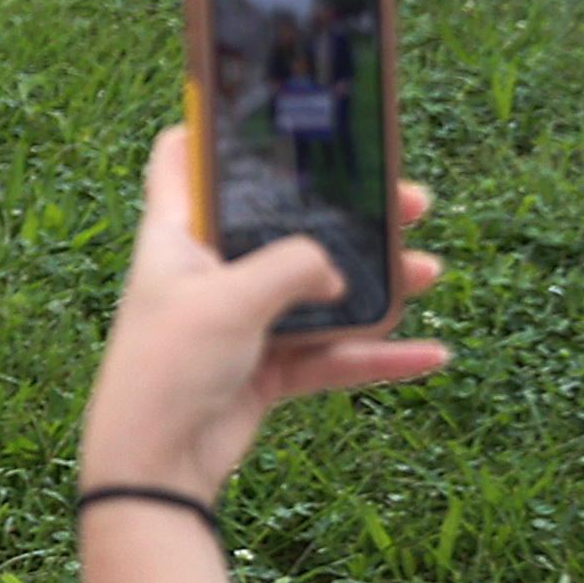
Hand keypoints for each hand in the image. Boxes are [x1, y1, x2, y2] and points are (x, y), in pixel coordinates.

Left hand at [78, 124, 446, 501]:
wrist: (153, 469)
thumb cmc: (168, 369)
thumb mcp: (230, 298)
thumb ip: (292, 265)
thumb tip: (336, 269)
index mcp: (179, 235)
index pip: (182, 160)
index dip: (213, 130)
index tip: (267, 112)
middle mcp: (210, 272)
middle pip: (283, 224)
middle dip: (346, 214)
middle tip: (405, 201)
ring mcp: (240, 321)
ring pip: (318, 290)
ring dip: (376, 283)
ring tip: (430, 272)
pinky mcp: (264, 369)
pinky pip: (331, 354)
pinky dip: (376, 356)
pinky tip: (429, 354)